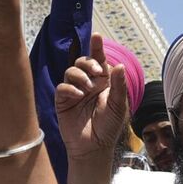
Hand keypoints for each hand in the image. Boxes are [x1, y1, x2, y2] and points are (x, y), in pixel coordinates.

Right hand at [55, 34, 130, 157]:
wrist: (94, 147)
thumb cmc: (108, 127)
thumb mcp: (118, 106)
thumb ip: (119, 85)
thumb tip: (119, 65)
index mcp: (103, 82)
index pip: (99, 60)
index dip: (97, 47)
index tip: (96, 36)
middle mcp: (88, 84)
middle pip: (83, 62)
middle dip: (89, 62)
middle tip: (98, 73)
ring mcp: (75, 91)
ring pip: (71, 71)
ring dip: (80, 75)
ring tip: (88, 89)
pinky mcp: (63, 101)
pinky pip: (62, 87)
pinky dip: (69, 88)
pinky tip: (78, 95)